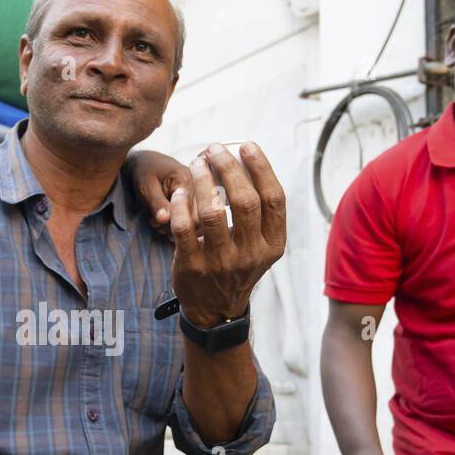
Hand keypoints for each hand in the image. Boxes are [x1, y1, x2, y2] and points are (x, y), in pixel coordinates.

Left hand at [129, 149, 192, 235]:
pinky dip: (179, 223)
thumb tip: (165, 220)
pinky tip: (166, 220)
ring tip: (159, 221)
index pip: (190, 213)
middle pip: (196, 219)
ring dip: (176, 226)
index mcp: (186, 180)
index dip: (174, 224)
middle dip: (175, 226)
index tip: (155, 222)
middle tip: (156, 223)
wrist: (146, 162)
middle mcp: (198, 186)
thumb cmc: (144, 173)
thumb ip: (157, 203)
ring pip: (195, 220)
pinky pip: (193, 217)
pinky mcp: (196, 198)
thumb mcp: (146, 188)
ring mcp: (199, 192)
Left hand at [168, 143, 285, 326]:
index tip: (246, 145)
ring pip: (213, 212)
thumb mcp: (259, 245)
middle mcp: (251, 254)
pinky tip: (180, 191)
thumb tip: (247, 160)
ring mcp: (221, 263)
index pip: (274, 199)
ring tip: (197, 162)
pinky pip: (184, 228)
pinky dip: (181, 205)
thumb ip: (259, 212)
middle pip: (245, 200)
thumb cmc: (237, 265)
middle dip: (229, 167)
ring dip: (204, 181)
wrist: (215, 310)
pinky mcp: (193, 267)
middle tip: (215, 149)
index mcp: (273, 244)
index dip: (261, 167)